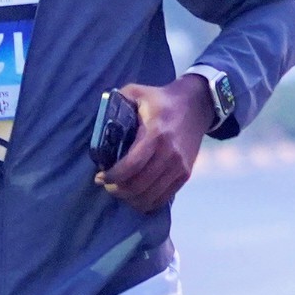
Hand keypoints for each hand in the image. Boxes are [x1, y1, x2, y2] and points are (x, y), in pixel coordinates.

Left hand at [96, 76, 215, 212]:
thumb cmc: (161, 100)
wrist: (196, 105)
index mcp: (155, 134)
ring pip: (150, 196)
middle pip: (139, 185)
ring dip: (130, 199)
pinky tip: (136, 196)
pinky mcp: (185, 174)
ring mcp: (179, 167)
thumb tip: (98, 116)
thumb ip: (117, 101)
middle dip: (117, 190)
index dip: (113, 176)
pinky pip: (163, 198)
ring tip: (120, 191)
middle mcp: (169, 154)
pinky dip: (147, 202)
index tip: (100, 177)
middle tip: (107, 185)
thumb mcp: (137, 92)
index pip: (131, 165)